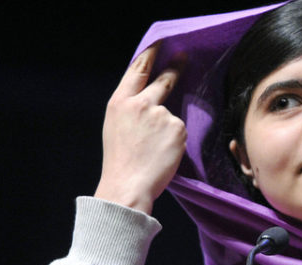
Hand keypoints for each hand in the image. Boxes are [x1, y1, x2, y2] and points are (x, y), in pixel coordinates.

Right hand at [94, 43, 186, 214]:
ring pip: (172, 117)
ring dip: (168, 131)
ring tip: (153, 151)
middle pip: (164, 80)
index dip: (150, 54)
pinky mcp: (177, 127)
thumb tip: (153, 100)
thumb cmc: (122, 162)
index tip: (160, 43)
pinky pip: (180, 131)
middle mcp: (140, 104)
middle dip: (176, 67)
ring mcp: (160, 114)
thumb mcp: (117, 126)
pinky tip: (164, 154)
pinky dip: (176, 142)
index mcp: (120, 103)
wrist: (128, 185)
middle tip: (184, 56)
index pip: (137, 71)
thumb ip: (133, 109)